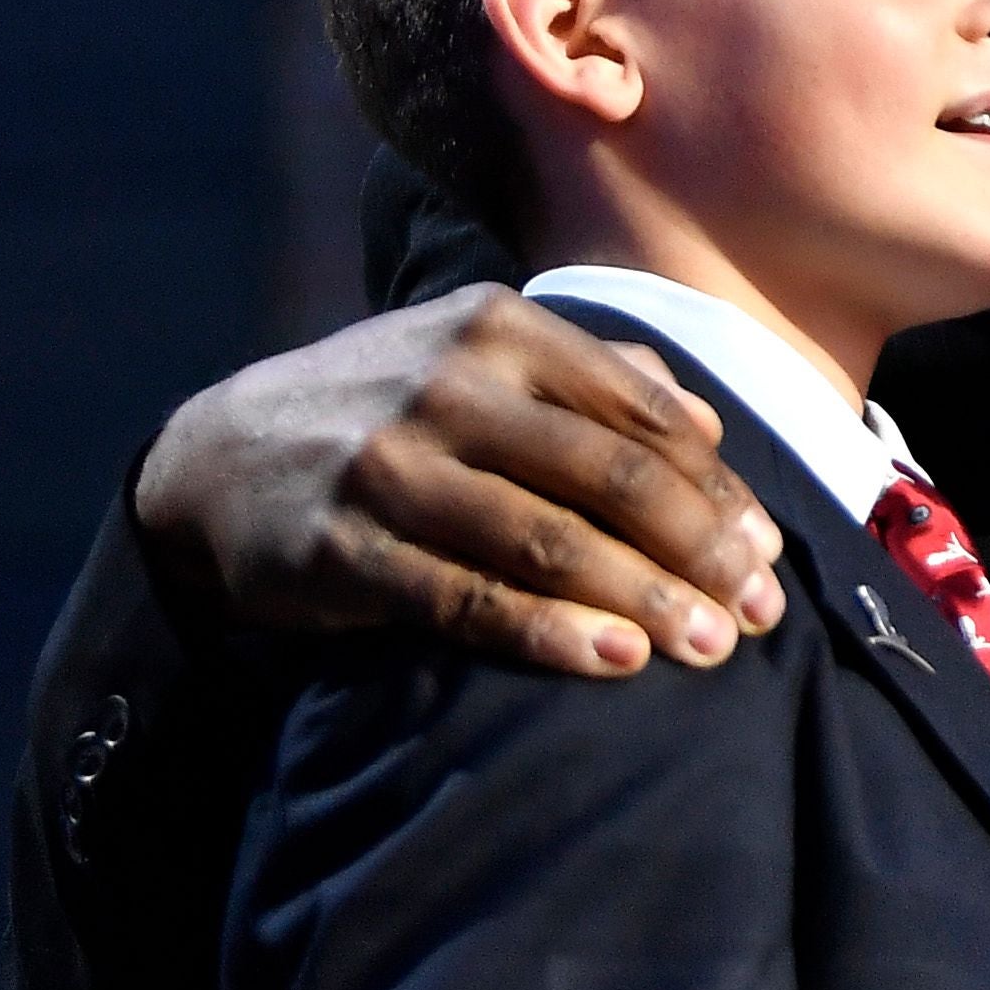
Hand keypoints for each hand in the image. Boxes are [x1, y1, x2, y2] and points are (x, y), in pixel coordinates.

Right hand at [130, 287, 789, 674]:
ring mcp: (389, 465)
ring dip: (645, 598)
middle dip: (701, 551)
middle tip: (760, 614)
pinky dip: (549, 632)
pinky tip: (614, 660)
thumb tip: (714, 428)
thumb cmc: (395, 409)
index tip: (771, 556)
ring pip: (549, 540)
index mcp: (500, 328)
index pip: (644, 417)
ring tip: (710, 648)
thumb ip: (602, 381)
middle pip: (613, 477)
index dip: (719, 491)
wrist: (218, 457)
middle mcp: (448, 384)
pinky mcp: (340, 547)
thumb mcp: (485, 359)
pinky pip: (465, 598)